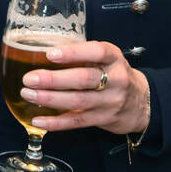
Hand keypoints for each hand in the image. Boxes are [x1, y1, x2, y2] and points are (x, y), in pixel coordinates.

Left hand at [20, 40, 149, 135]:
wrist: (142, 102)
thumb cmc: (114, 73)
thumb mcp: (106, 57)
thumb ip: (82, 53)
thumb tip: (44, 48)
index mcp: (114, 59)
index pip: (96, 53)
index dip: (73, 53)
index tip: (50, 54)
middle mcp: (115, 80)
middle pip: (84, 79)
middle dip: (54, 79)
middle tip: (29, 78)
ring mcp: (110, 102)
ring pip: (78, 101)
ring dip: (50, 99)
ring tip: (28, 94)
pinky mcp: (104, 119)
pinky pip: (77, 121)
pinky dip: (56, 122)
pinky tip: (38, 120)